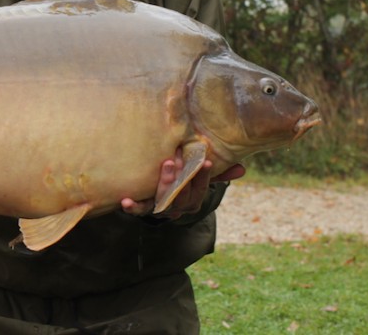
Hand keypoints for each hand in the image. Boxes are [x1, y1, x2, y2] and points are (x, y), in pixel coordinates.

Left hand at [121, 147, 245, 218]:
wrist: (156, 200)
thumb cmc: (181, 183)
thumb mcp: (198, 177)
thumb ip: (218, 173)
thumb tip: (242, 169)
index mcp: (192, 201)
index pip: (200, 190)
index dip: (204, 177)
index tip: (207, 161)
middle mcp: (178, 209)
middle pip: (183, 196)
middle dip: (183, 177)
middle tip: (180, 157)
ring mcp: (160, 210)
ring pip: (164, 201)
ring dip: (165, 183)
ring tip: (167, 164)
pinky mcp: (143, 209)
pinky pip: (139, 210)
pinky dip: (133, 207)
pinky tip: (126, 201)